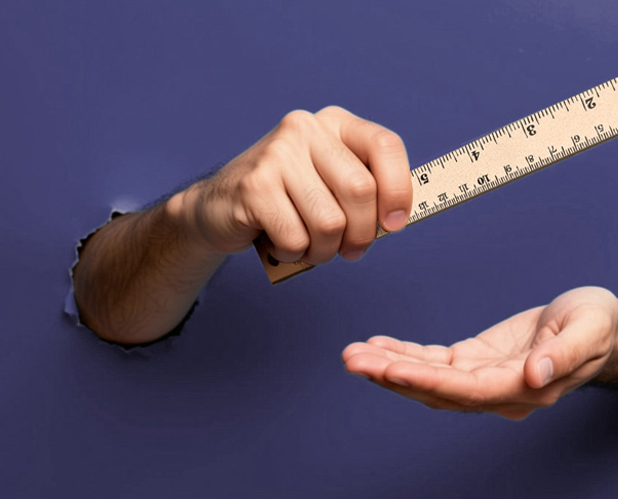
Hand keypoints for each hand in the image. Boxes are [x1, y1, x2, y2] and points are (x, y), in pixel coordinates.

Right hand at [177, 106, 411, 262]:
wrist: (219, 206)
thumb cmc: (289, 201)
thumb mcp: (332, 185)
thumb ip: (367, 193)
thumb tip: (396, 219)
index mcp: (335, 124)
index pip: (385, 146)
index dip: (398, 190)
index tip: (394, 224)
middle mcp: (306, 129)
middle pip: (361, 190)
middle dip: (361, 234)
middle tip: (348, 250)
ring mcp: (277, 154)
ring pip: (330, 222)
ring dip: (324, 251)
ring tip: (308, 246)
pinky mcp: (254, 186)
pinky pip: (296, 239)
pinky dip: (293, 255)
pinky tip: (279, 243)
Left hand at [342, 287, 617, 419]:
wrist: (599, 325)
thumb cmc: (598, 325)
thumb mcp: (590, 328)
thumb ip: (563, 355)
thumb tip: (534, 376)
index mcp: (527, 387)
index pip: (469, 390)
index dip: (428, 381)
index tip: (392, 369)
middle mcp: (500, 391)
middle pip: (439, 391)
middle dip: (394, 376)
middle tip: (355, 360)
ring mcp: (485, 379)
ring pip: (430, 380)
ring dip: (390, 368)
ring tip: (354, 355)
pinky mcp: (476, 361)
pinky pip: (435, 363)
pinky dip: (405, 355)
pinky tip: (378, 347)